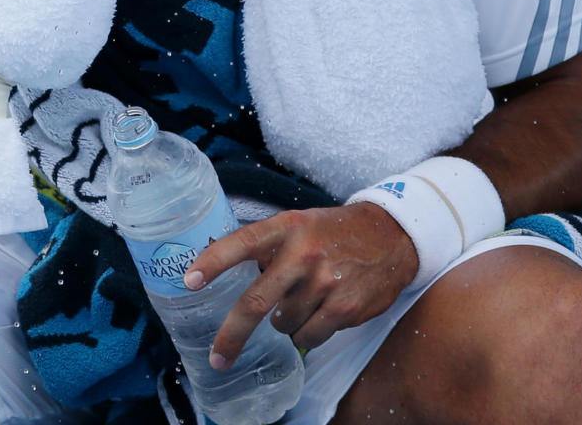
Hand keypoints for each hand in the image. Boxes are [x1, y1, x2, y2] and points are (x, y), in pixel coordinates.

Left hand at [183, 203, 418, 366]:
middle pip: (256, 302)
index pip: (242, 242)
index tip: (189, 280)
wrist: (392, 236)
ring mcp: (325, 282)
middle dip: (232, 335)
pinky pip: (310, 337)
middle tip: (218, 357)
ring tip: (306, 299)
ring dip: (287, 321)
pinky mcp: (345, 307)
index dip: (214, 261)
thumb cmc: (336, 232)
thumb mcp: (300, 224)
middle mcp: (303, 253)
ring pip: (284, 324)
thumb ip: (269, 246)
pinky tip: (323, 311)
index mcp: (287, 227)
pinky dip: (310, 332)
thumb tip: (228, 271)